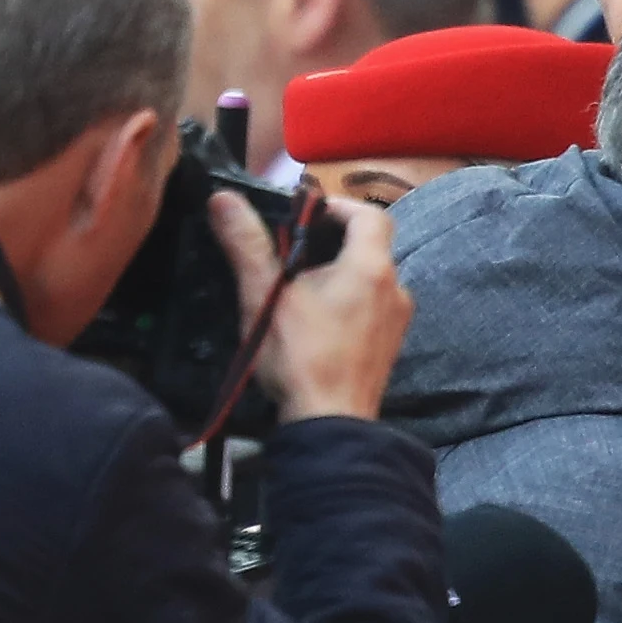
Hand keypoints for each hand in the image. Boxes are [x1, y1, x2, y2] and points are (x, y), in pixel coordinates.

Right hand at [209, 190, 414, 423]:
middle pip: (370, 246)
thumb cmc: (300, 357)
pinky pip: (372, 307)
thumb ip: (248, 245)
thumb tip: (224, 199)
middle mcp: (395, 289)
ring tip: (298, 286)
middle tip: (291, 251)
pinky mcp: (389, 346)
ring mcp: (397, 321)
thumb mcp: (265, 296)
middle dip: (332, 241)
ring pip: (370, 278)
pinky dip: (348, 301)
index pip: (369, 215)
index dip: (338, 207)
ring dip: (338, 273)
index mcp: (371, 268)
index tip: (304, 216)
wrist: (331, 423)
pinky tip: (316, 320)